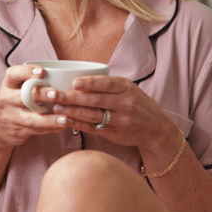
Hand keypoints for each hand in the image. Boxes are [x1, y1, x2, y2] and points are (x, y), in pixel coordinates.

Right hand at [0, 65, 69, 148]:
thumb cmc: (14, 102)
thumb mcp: (16, 89)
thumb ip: (31, 83)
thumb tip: (61, 76)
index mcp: (8, 85)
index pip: (13, 74)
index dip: (27, 72)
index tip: (42, 72)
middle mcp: (6, 99)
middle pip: (23, 96)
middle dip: (41, 94)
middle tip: (56, 94)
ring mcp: (11, 116)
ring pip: (31, 118)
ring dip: (49, 119)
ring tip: (65, 118)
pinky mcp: (17, 130)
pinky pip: (36, 130)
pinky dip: (51, 128)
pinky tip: (62, 125)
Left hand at [48, 75, 175, 151]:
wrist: (156, 128)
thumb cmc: (136, 103)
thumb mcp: (129, 88)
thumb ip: (108, 84)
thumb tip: (76, 78)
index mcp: (127, 88)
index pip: (107, 84)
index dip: (89, 83)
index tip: (73, 82)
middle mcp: (125, 104)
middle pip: (96, 100)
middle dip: (73, 97)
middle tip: (55, 94)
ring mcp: (120, 120)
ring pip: (93, 115)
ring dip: (72, 111)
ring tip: (56, 107)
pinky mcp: (115, 133)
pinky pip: (93, 128)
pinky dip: (78, 124)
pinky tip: (66, 120)